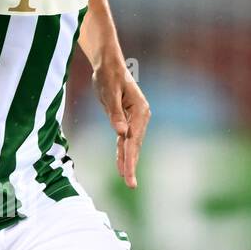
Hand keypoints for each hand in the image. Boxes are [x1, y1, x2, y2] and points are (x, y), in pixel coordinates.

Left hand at [92, 57, 149, 189]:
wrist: (109, 65)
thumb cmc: (109, 77)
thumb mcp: (110, 94)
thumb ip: (115, 114)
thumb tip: (121, 133)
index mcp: (140, 111)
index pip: (133, 140)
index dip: (130, 159)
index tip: (128, 175)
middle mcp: (141, 117)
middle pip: (135, 145)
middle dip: (131, 165)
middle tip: (131, 185)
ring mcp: (135, 120)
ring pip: (131, 145)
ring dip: (128, 161)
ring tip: (128, 180)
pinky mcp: (127, 120)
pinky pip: (125, 140)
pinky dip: (123, 153)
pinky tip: (122, 165)